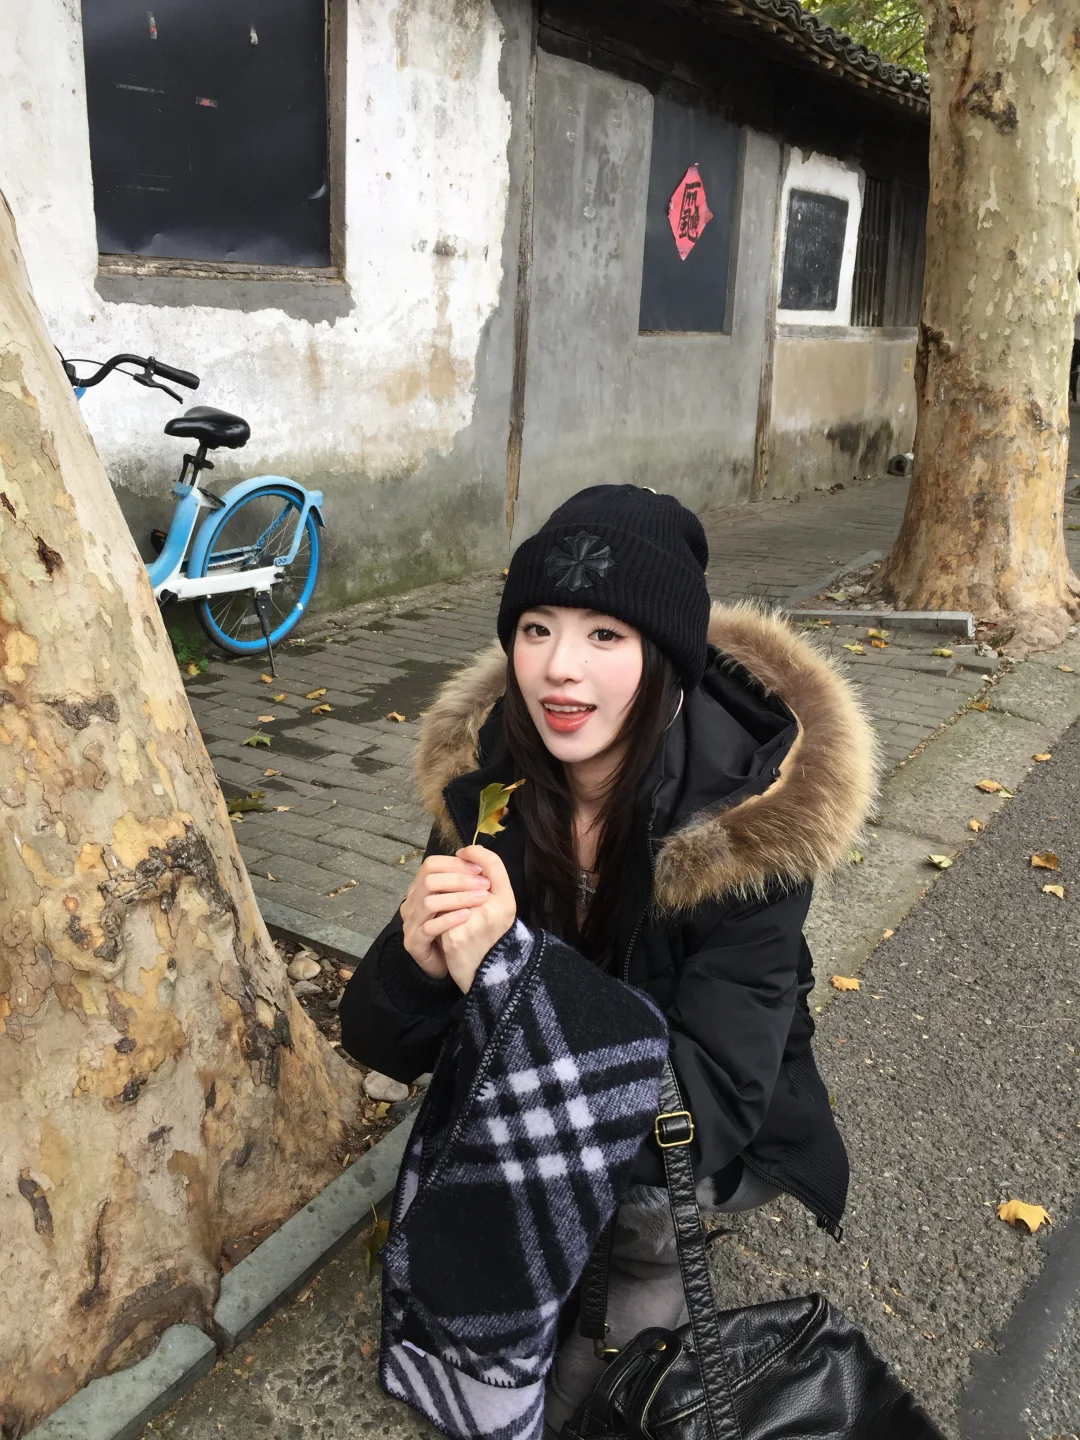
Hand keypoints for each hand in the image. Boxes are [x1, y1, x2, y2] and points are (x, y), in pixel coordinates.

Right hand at [400, 854, 492, 979]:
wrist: (447, 961)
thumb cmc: (456, 928)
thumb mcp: (460, 900)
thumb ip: (465, 881)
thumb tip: (478, 860)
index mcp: (420, 887)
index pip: (431, 865)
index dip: (455, 864)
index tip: (480, 869)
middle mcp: (411, 902)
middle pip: (429, 880)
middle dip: (460, 879)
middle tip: (485, 884)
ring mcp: (410, 922)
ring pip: (429, 903)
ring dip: (458, 898)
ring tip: (481, 898)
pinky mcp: (414, 942)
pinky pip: (429, 928)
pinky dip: (449, 919)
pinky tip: (467, 916)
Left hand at [439, 846, 516, 993]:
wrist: (488, 974)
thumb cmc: (492, 936)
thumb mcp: (500, 908)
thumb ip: (490, 882)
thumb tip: (467, 855)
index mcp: (507, 901)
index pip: (494, 863)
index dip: (476, 853)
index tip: (464, 853)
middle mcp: (493, 910)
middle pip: (465, 877)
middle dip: (453, 874)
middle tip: (445, 875)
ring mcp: (473, 923)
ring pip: (447, 894)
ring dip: (442, 896)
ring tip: (442, 903)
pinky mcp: (454, 937)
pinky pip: (439, 915)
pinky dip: (437, 916)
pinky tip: (440, 923)